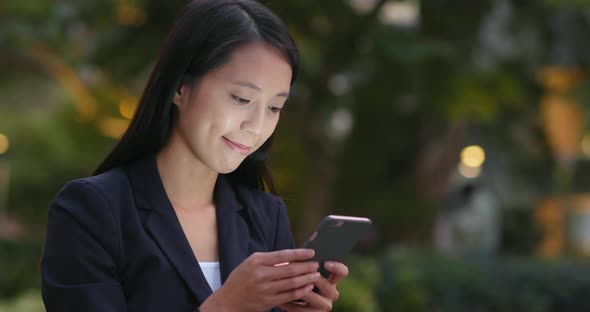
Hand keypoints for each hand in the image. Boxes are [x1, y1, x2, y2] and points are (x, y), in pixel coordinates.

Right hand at [199, 249, 320, 311]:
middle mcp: (260, 274)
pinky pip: (289, 296)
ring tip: (316, 275)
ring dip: (307, 279)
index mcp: (256, 261)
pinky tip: (308, 287)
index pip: (283, 255)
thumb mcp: (251, 263)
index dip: (299, 254)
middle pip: (290, 270)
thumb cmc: (242, 278)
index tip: (312, 252)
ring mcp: (264, 289)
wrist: (228, 300)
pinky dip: (301, 291)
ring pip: (292, 283)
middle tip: (316, 265)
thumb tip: (292, 257)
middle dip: (306, 267)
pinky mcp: (268, 302)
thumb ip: (270, 259)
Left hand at [277, 261, 348, 310]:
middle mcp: (331, 293)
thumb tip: (312, 239)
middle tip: (303, 273)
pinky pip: (302, 311)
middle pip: (327, 286)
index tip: (326, 263)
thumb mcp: (304, 268)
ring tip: (290, 284)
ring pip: (314, 298)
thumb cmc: (298, 278)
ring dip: (302, 291)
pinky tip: (281, 298)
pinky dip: (291, 304)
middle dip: (314, 279)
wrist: (290, 299)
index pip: (342, 272)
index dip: (337, 267)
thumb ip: (309, 258)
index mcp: (332, 279)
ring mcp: (323, 306)